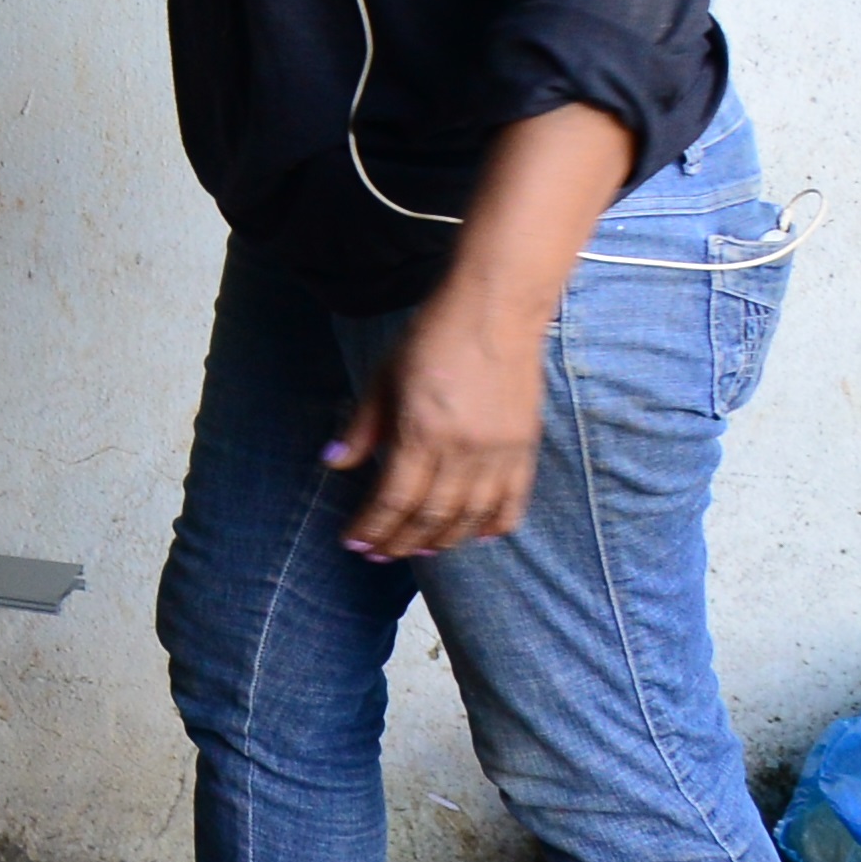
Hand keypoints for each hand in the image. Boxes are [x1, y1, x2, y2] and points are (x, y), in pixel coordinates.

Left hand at [328, 303, 542, 559]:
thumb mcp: (385, 375)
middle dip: (400, 542)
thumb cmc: (433, 334)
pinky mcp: (526, 446)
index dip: (372, 528)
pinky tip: (475, 536)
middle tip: (378, 554)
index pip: (393, 500)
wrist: (496, 307)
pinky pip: (512, 501)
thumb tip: (334, 462)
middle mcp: (464, 450)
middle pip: (430, 517)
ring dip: (442, 541)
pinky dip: (493, 525)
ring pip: (470, 517)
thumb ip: (364, 426)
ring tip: (419, 551)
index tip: (354, 542)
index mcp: (423, 432)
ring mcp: (500, 451)